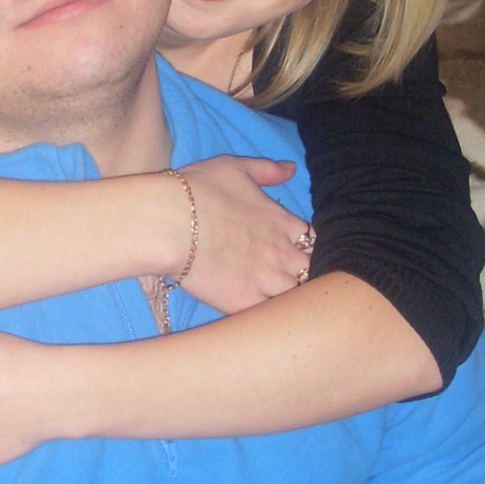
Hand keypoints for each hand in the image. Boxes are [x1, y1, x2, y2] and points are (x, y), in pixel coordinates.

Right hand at [171, 155, 312, 312]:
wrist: (168, 223)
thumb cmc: (198, 190)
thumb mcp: (235, 167)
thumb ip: (267, 170)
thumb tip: (292, 169)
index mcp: (282, 222)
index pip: (316, 240)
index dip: (311, 246)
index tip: (300, 249)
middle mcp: (281, 253)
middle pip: (312, 270)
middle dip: (307, 273)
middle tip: (292, 276)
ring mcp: (266, 281)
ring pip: (299, 297)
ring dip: (294, 297)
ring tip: (281, 298)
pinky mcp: (245, 304)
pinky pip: (272, 317)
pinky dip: (273, 317)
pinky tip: (264, 316)